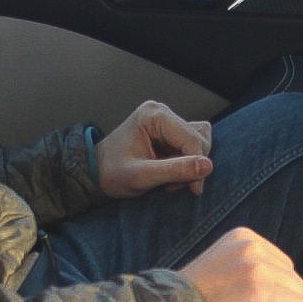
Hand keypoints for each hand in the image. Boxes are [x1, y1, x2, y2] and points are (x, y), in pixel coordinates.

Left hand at [99, 99, 214, 197]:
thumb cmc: (112, 172)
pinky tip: (169, 172)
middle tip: (172, 184)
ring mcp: (165, 121)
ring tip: (170, 178)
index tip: (194, 189)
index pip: (192, 139)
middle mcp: (161, 112)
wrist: (95, 174)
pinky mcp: (167, 132)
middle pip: (198, 138)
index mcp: (154, 115)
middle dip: (191, 165)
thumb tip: (207, 166)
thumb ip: (175, 170)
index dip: (197, 165)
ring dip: (189, 164)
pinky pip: (189, 145)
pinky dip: (185, 162)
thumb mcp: (142, 175)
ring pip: (198, 141)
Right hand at [181, 226, 302, 301]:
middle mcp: (252, 246)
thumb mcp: (223, 265)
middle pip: (294, 277)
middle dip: (276, 297)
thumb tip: (290, 280)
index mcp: (243, 236)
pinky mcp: (262, 291)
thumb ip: (252, 264)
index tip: (237, 295)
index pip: (283, 264)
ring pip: (299, 293)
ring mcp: (257, 268)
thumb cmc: (196, 301)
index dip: (267, 287)